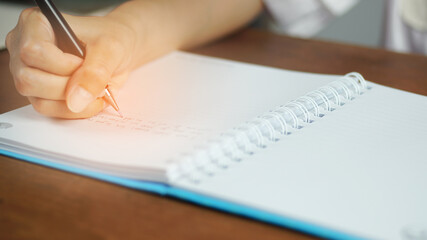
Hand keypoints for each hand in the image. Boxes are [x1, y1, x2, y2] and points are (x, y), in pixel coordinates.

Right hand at [6, 8, 135, 117]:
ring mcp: (28, 72)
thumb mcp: (110, 49)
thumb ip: (94, 73)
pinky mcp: (38, 92)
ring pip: (39, 100)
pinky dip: (73, 110)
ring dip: (72, 102)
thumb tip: (75, 101)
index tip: (83, 63)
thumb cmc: (112, 39)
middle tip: (92, 79)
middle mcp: (24, 47)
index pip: (33, 52)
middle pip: (29, 79)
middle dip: (67, 86)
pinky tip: (89, 99)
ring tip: (94, 90)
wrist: (122, 50)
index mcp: (36, 23)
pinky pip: (48, 110)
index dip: (62, 65)